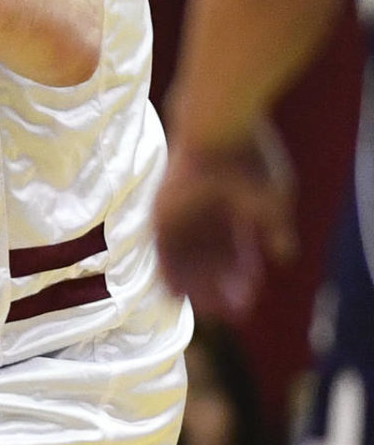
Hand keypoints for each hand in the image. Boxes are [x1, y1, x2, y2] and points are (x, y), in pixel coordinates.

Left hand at [151, 124, 296, 318]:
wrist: (217, 132)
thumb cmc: (249, 158)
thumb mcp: (272, 199)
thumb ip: (276, 229)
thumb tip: (284, 257)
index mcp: (234, 208)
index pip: (236, 251)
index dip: (242, 276)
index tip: (248, 297)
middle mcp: (205, 215)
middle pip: (211, 261)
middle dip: (221, 287)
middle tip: (231, 312)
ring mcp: (181, 215)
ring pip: (186, 261)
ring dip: (197, 287)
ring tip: (209, 311)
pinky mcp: (159, 214)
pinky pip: (160, 253)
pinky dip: (169, 274)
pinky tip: (177, 297)